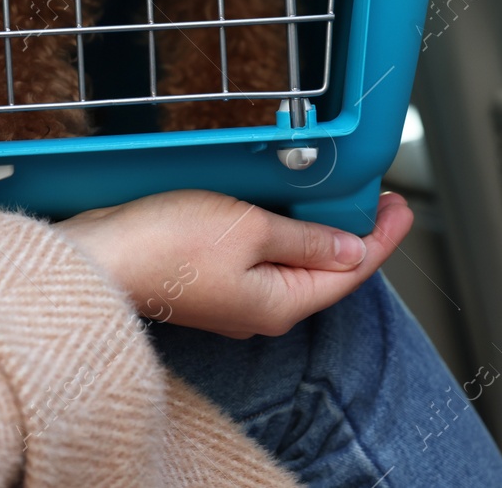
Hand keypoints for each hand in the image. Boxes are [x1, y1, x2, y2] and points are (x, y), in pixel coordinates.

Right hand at [56, 189, 413, 337]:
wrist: (99, 257)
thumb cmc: (165, 246)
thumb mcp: (250, 229)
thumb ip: (304, 238)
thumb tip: (351, 247)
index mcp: (280, 303)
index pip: (350, 271)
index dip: (382, 237)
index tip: (403, 207)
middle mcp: (260, 308)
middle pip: (324, 270)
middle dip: (352, 231)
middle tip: (375, 193)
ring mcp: (233, 295)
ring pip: (291, 261)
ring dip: (314, 227)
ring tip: (334, 193)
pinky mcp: (208, 278)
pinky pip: (260, 255)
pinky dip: (279, 228)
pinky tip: (278, 203)